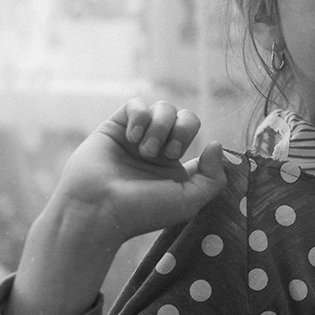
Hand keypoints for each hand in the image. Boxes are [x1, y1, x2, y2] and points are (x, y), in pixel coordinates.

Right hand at [7, 100, 225, 314]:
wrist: (98, 209)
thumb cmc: (142, 210)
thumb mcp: (189, 201)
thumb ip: (213, 177)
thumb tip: (216, 144)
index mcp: (173, 166)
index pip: (196, 137)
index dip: (193, 139)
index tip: (180, 159)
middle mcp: (157, 150)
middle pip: (185, 117)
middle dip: (181, 130)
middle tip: (167, 153)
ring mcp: (136, 137)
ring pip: (163, 108)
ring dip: (161, 126)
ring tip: (146, 150)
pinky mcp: (114, 127)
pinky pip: (136, 104)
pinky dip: (140, 116)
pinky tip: (131, 137)